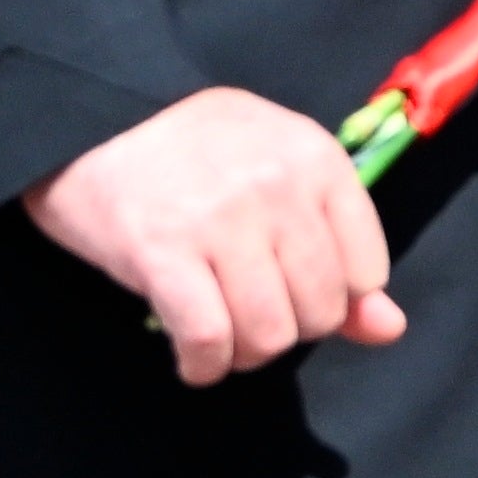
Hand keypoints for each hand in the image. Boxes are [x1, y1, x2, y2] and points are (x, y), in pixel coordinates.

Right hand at [23, 88, 404, 382]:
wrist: (89, 112)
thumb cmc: (192, 149)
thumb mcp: (280, 175)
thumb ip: (342, 252)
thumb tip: (389, 330)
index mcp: (318, 160)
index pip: (367, 272)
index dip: (334, 300)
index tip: (293, 292)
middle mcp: (278, 188)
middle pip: (320, 311)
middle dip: (289, 331)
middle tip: (251, 316)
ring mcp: (221, 219)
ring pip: (270, 334)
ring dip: (246, 355)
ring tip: (224, 338)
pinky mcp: (160, 249)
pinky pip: (208, 338)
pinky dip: (204, 366)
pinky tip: (196, 361)